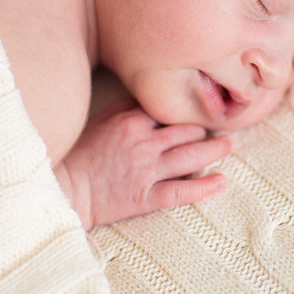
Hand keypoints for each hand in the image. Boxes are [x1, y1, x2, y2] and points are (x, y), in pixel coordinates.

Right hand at [55, 98, 233, 228]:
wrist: (64, 189)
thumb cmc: (78, 153)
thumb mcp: (100, 120)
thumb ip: (126, 106)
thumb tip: (150, 96)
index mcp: (132, 121)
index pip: (171, 111)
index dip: (187, 112)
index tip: (202, 109)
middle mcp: (144, 143)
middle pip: (187, 131)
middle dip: (203, 130)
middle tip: (220, 129)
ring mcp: (147, 171)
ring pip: (191, 157)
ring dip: (214, 150)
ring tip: (229, 146)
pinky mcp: (145, 197)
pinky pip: (181, 191)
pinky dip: (204, 187)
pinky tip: (221, 181)